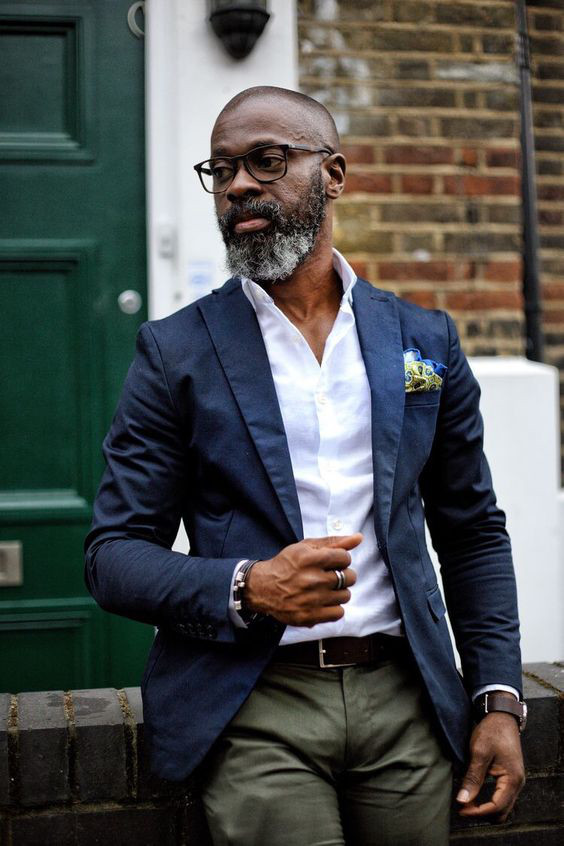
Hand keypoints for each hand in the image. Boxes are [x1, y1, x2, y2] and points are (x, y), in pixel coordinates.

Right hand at [245, 534, 361, 626]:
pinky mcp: (309, 616)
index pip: (344, 557)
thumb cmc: (287, 564)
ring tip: (326, 589)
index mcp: (309, 559)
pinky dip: (334, 608)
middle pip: (349, 577)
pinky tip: (324, 601)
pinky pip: (339, 613)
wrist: (263, 588)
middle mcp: (310, 579)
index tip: (332, 562)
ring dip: (339, 592)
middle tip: (330, 576)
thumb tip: (359, 538)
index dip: (341, 559)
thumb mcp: (306, 547)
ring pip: (346, 595)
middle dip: (343, 575)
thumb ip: (333, 542)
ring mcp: (311, 600)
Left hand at [457, 705, 524, 822]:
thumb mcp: (479, 752)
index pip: (496, 807)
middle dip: (481, 814)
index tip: (460, 809)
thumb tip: (463, 800)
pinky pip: (502, 798)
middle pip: (501, 813)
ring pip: (502, 808)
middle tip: (462, 808)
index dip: (477, 812)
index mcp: (512, 779)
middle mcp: (517, 784)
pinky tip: (475, 795)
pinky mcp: (510, 778)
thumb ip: (472, 777)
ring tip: (466, 803)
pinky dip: (489, 802)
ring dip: (485, 810)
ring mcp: (515, 781)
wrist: (502, 716)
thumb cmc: (492, 731)